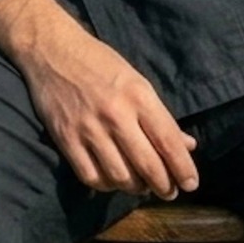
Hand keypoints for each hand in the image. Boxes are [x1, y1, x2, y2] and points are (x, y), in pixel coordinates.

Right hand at [24, 21, 199, 198]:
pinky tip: (113, 180)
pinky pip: (91, 177)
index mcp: (138, 96)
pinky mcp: (66, 139)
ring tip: (142, 186)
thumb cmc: (100, 63)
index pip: (168, 141)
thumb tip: (188, 145)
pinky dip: (106, 185)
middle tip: (169, 192)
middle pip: (147, 164)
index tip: (191, 185)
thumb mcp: (136, 81)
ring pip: (120, 176)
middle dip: (164, 186)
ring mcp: (89, 129)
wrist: (53, 50)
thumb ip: (160, 116)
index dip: (182, 168)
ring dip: (136, 188)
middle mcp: (116, 114)